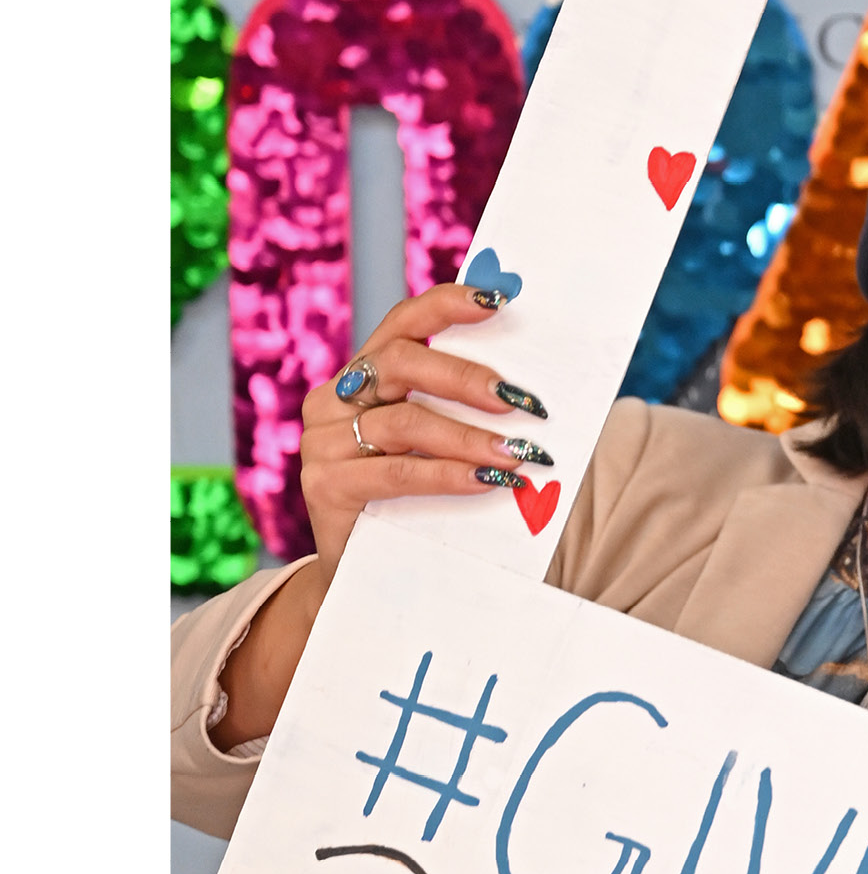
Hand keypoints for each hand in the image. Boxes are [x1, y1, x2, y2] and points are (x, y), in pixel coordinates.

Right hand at [298, 281, 549, 574]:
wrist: (370, 571)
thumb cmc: (419, 498)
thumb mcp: (444, 448)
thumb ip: (468, 414)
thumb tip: (538, 395)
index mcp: (365, 375)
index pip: (402, 322)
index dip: (446, 305)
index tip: (497, 302)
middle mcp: (335, 399)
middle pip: (401, 362)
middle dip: (466, 378)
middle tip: (520, 401)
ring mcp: (323, 442)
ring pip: (405, 422)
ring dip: (469, 437)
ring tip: (518, 453)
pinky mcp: (325, 486)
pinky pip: (397, 472)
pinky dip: (449, 474)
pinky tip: (487, 480)